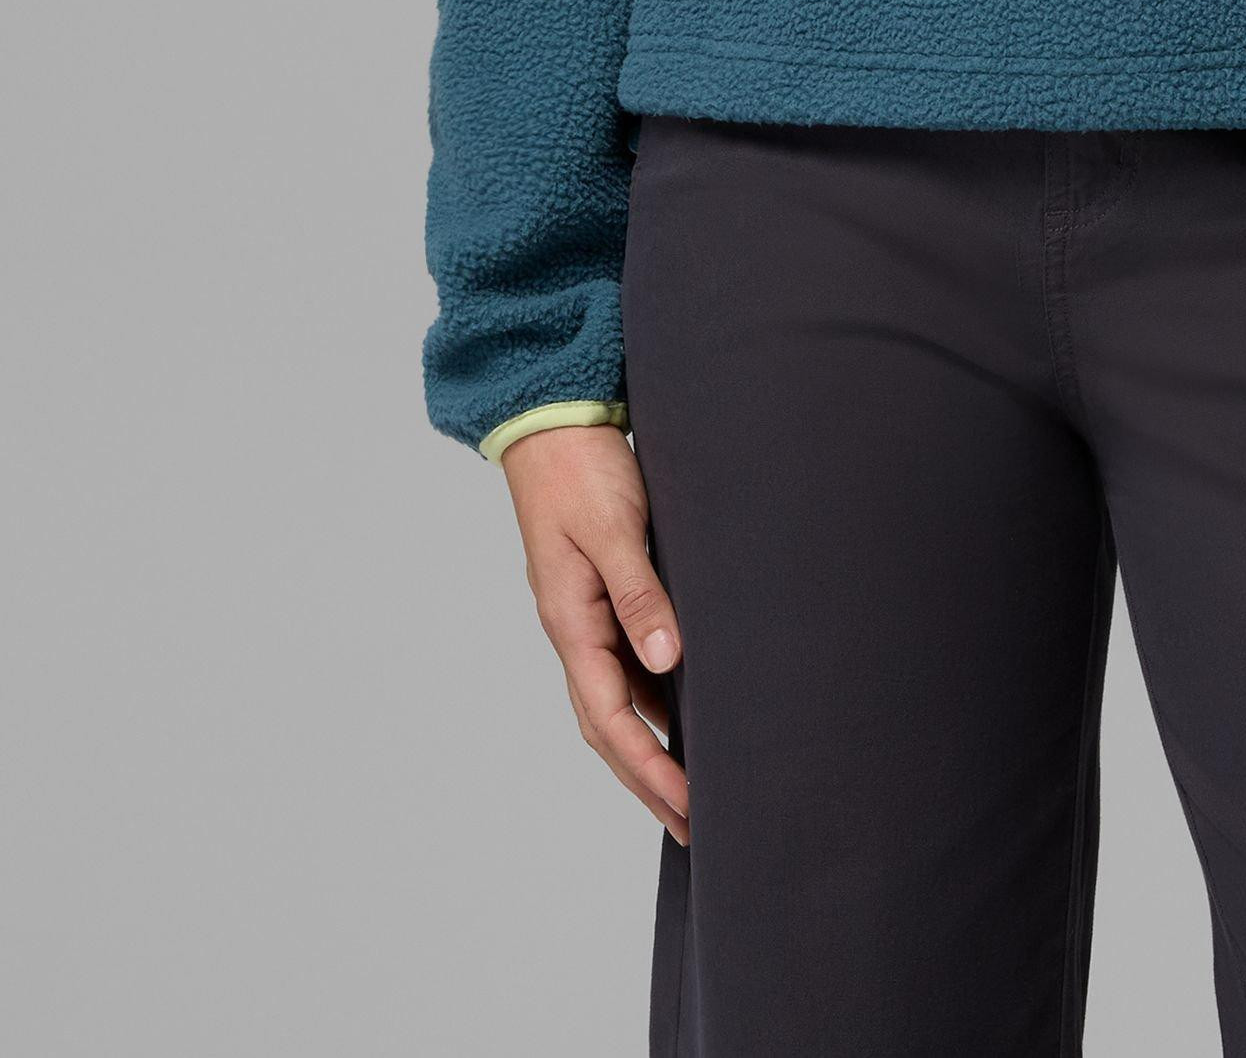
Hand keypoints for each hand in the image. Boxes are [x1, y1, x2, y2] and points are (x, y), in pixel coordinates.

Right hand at [498, 422, 690, 841]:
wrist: (553, 421)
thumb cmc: (581, 470)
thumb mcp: (614, 529)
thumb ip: (639, 593)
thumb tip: (668, 658)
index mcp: (570, 622)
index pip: (609, 719)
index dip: (648, 768)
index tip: (687, 806)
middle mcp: (574, 629)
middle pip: (608, 727)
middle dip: (647, 780)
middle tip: (692, 825)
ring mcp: (585, 616)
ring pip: (616, 701)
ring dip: (649, 746)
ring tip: (690, 787)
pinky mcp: (601, 595)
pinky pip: (625, 665)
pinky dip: (652, 700)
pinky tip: (683, 711)